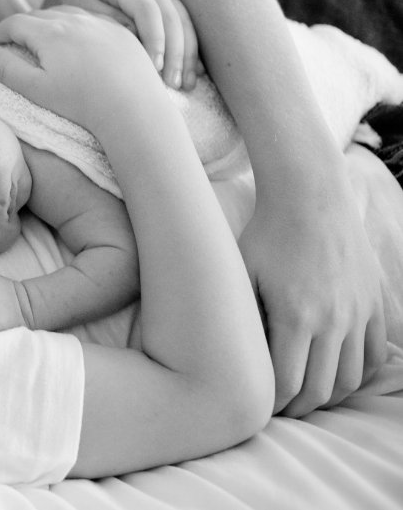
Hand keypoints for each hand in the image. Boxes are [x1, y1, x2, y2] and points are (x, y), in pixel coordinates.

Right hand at [0, 7, 162, 130]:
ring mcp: (101, 23)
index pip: (15, 23)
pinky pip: (92, 20)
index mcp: (49, 33)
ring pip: (66, 13)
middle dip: (21, 25)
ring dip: (48, 22)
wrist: (133, 108)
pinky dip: (76, 26)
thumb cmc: (82, 103)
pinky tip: (76, 40)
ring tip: (41, 37)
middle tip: (12, 41)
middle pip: (39, 15)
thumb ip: (8, 70)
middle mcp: (75, 20)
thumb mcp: (36, 90)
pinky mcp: (121, 33)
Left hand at [44, 0, 199, 88]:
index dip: (155, 40)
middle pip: (171, 17)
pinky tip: (195, 71)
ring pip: (183, 20)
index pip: (147, 10)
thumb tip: (135, 36)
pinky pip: (183, 21)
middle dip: (176, 53)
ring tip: (187, 85)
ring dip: (188, 54)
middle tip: (174, 85)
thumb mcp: (76, 2)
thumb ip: (103, 18)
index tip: (155, 68)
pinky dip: (189, 46)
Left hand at [239, 168, 387, 416]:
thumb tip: (232, 359)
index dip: (270, 404)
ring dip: (328, 395)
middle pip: (320, 390)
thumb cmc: (265, 233)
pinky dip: (357, 373)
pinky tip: (335, 374)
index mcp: (295, 315)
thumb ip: (240, 317)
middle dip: (296, 408)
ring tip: (305, 395)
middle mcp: (333, 320)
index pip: (286, 383)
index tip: (255, 406)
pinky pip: (374, 354)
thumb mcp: (240, 272)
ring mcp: (359, 312)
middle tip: (277, 410)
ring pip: (351, 378)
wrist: (310, 197)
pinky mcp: (375, 303)